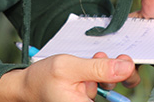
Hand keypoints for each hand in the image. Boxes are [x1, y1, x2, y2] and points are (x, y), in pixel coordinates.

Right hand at [0, 53, 136, 101]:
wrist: (27, 84)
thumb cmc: (42, 79)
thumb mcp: (69, 68)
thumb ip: (98, 69)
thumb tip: (126, 68)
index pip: (117, 99)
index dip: (125, 78)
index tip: (126, 64)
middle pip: (117, 89)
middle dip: (114, 70)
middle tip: (106, 57)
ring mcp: (89, 101)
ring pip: (109, 83)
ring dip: (104, 69)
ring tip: (92, 60)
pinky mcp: (87, 97)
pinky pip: (100, 83)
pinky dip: (97, 72)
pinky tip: (88, 67)